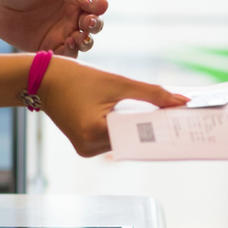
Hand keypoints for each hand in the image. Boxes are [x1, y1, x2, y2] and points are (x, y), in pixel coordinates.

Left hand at [0, 0, 107, 56]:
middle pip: (94, 25)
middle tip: (89, 23)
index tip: (97, 8)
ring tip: (79, 36)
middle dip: (96, 25)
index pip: (95, 4)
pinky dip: (72, 52)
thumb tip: (86, 1)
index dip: (99, 6)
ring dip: (87, 40)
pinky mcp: (51, 49)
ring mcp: (62, 34)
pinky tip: (67, 43)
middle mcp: (71, 17)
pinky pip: (68, 55)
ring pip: (85, 42)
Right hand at [38, 58, 188, 156]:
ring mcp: (86, 149)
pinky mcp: (85, 144)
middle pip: (133, 138)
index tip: (185, 120)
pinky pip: (114, 137)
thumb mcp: (118, 82)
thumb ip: (153, 94)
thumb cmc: (77, 77)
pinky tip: (141, 115)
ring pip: (125, 139)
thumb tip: (182, 102)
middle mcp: (89, 147)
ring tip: (164, 114)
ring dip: (141, 126)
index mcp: (94, 133)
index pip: (138, 134)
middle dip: (154, 125)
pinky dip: (126, 126)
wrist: (42, 78)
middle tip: (180, 115)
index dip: (162, 126)